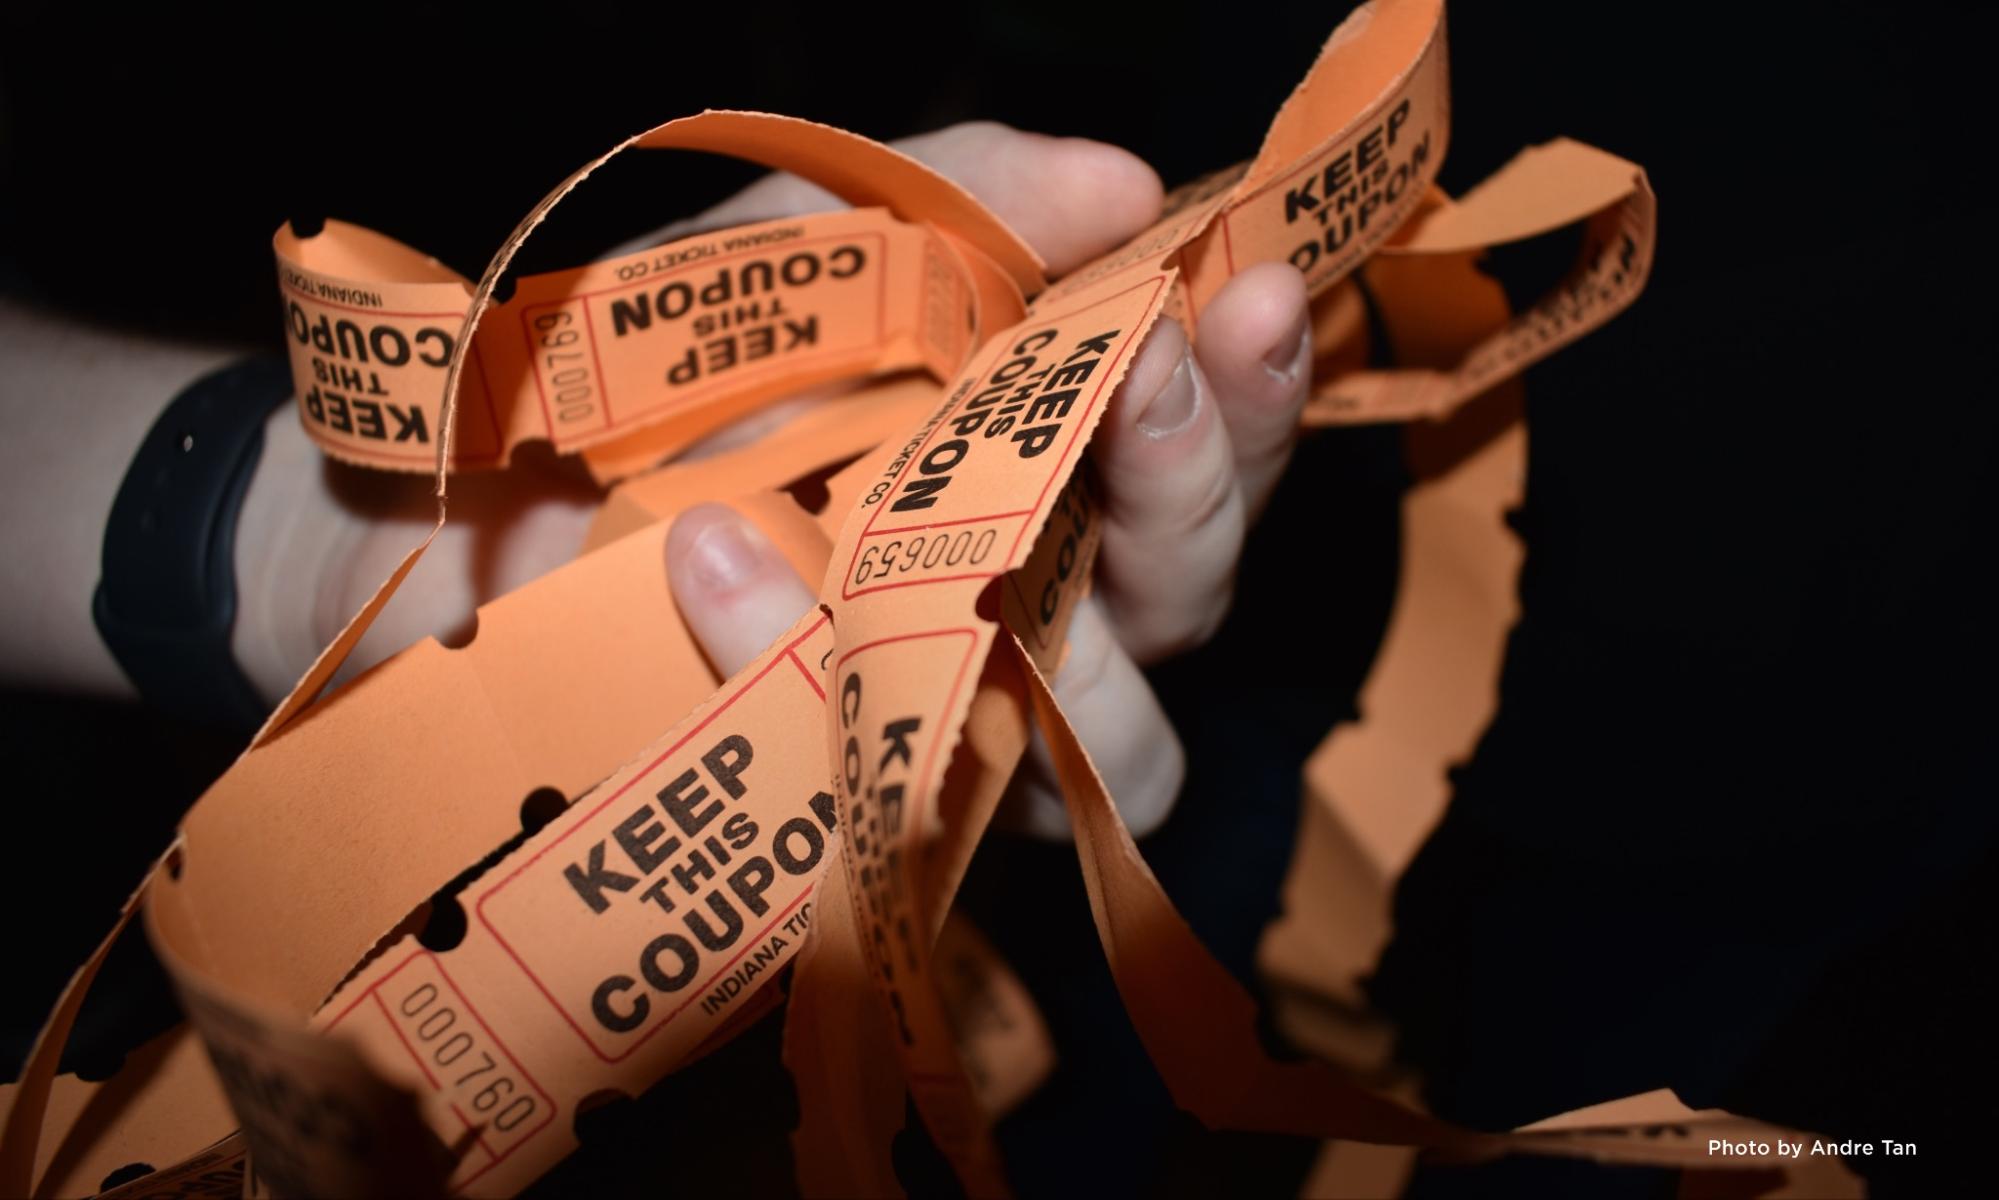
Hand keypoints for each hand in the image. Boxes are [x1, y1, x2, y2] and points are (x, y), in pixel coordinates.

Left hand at [662, 123, 1312, 835]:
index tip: (1255, 291)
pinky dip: (805, 670)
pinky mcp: (847, 810)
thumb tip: (1127, 183)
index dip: (1255, 383)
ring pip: (1119, 738)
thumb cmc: (654, 375)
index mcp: (1050, 470)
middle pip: (1192, 588)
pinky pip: (898, 791)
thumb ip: (956, 198)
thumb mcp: (796, 243)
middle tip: (1145, 370)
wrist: (468, 512)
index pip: (1211, 445)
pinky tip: (712, 565)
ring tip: (945, 514)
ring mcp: (957, 725)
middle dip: (1188, 478)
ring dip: (1063, 635)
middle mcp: (1036, 607)